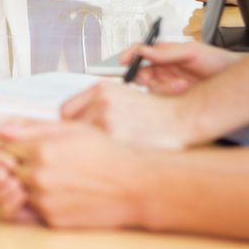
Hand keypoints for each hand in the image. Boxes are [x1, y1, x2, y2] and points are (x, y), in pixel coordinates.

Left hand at [0, 120, 148, 229]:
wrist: (135, 187)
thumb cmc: (108, 155)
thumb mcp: (73, 129)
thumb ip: (33, 127)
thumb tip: (1, 131)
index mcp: (41, 150)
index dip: (6, 149)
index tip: (15, 149)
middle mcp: (38, 177)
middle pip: (3, 172)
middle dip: (12, 168)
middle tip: (32, 165)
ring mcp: (43, 201)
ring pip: (15, 193)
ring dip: (24, 187)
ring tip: (51, 179)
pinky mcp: (51, 221)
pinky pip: (29, 212)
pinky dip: (37, 204)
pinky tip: (58, 193)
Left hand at [59, 81, 192, 149]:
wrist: (183, 118)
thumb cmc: (156, 112)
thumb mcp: (124, 97)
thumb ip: (97, 105)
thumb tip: (71, 125)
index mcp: (101, 89)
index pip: (65, 111)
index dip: (68, 127)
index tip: (72, 136)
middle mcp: (101, 101)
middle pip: (70, 129)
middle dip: (76, 142)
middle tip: (88, 151)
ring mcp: (108, 119)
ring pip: (82, 143)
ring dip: (90, 151)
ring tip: (106, 156)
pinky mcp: (117, 138)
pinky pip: (98, 153)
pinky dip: (103, 159)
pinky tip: (116, 160)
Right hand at [109, 40, 240, 95]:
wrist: (234, 78)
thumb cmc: (217, 61)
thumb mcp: (192, 51)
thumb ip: (167, 52)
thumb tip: (144, 50)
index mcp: (164, 55)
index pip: (140, 53)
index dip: (130, 56)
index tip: (124, 60)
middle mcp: (163, 70)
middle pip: (140, 74)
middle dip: (142, 76)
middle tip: (148, 77)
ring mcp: (168, 85)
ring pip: (151, 89)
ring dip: (163, 88)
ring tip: (181, 84)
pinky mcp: (174, 100)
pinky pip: (161, 100)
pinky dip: (170, 96)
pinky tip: (184, 90)